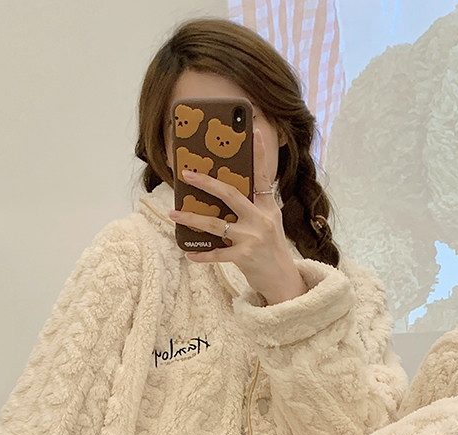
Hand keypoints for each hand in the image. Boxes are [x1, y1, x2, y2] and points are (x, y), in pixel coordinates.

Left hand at [169, 129, 307, 305]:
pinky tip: (189, 254)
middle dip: (206, 183)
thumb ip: (253, 207)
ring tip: (174, 212)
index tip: (255, 132)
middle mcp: (261, 219)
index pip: (263, 176)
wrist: (283, 280)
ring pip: (216, 223)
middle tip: (187, 174)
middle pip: (231, 194)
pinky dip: (201, 255)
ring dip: (192, 217)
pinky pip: (216, 254)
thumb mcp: (269, 223)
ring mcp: (252, 238)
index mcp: (267, 207)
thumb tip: (226, 193)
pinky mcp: (244, 257)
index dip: (259, 154)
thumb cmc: (271, 249)